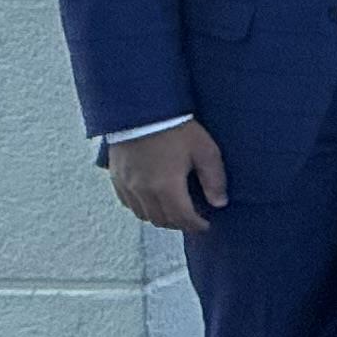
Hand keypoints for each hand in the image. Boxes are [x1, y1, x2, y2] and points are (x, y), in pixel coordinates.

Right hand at [107, 119, 229, 233]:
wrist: (141, 110)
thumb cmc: (176, 128)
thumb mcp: (204, 150)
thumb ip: (214, 179)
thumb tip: (219, 203)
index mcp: (166, 187)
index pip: (182, 218)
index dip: (196, 225)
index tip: (205, 226)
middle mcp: (143, 191)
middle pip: (162, 220)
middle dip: (180, 224)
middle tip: (192, 219)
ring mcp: (127, 185)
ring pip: (144, 215)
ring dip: (160, 218)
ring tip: (174, 211)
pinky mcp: (117, 177)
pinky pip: (128, 203)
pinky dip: (142, 208)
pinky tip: (152, 201)